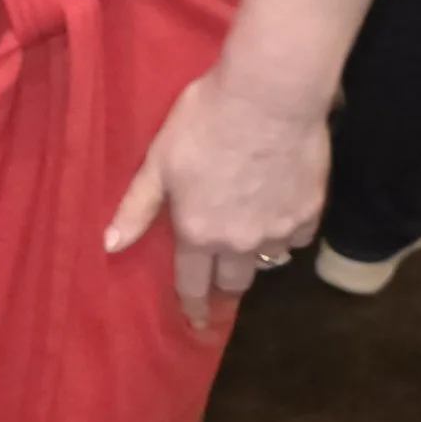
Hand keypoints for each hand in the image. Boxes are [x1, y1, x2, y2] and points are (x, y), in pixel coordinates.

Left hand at [105, 64, 328, 333]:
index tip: (194, 323)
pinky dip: (287, 230)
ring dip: (256, 256)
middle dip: (224, 287)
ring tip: (251, 242)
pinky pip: (297, 236)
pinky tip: (280, 209)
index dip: (192, 306)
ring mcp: (279, 230)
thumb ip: (137, 207)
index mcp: (199, 233)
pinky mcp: (310, 212)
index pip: (193, 284)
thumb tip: (110, 246)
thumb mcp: (159, 161)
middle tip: (221, 285)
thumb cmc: (205, 121)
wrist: (269, 97)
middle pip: (234, 282)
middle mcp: (240, 242)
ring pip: (268, 260)